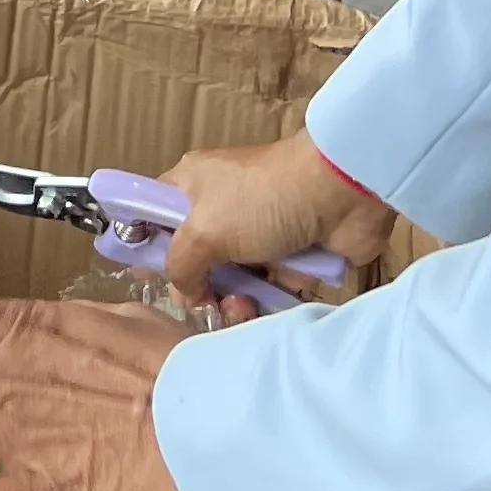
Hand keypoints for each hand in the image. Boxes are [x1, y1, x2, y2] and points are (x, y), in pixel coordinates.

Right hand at [156, 131, 393, 308]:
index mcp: (193, 185)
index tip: (150, 278)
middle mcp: (223, 208)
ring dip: (235, 300)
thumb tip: (185, 294)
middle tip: (204, 303)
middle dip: (199, 287)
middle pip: (196, 258)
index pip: (156, 214)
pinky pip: (269, 288)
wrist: (341, 195)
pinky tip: (268, 305)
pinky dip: (268, 301)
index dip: (149, 246)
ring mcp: (258, 234)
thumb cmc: (263, 200)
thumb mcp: (205, 229)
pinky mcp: (290, 257)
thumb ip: (180, 265)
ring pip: (233, 279)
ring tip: (243, 305)